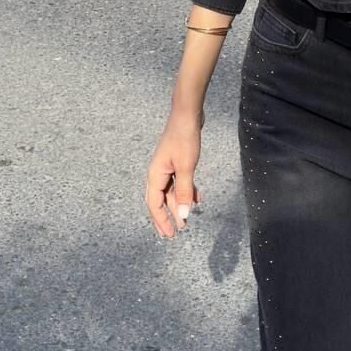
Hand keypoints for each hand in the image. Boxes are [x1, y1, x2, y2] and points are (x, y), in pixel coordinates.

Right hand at [145, 109, 204, 238]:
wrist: (188, 115)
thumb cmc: (184, 138)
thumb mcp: (186, 168)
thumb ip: (184, 192)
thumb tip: (182, 216)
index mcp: (155, 175)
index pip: (154, 204)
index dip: (161, 221)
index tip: (169, 235)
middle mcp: (157, 173)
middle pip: (159, 201)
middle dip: (165, 218)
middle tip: (172, 235)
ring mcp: (167, 167)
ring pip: (170, 193)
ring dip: (177, 206)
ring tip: (185, 222)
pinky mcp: (176, 162)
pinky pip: (179, 183)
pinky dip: (186, 192)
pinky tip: (197, 199)